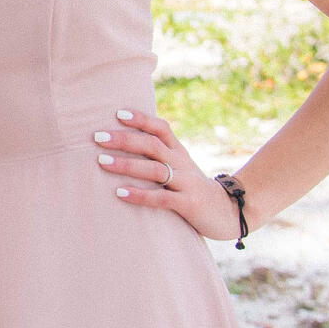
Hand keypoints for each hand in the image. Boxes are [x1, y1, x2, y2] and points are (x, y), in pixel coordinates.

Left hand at [93, 109, 242, 240]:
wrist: (232, 213)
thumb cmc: (194, 188)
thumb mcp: (180, 167)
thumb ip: (159, 155)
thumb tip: (123, 141)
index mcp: (179, 152)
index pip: (161, 129)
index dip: (141, 119)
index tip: (117, 114)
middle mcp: (182, 163)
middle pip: (152, 145)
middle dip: (124, 140)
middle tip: (97, 137)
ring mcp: (187, 183)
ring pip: (155, 169)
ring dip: (127, 165)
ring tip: (101, 162)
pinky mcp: (189, 204)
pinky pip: (162, 198)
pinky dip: (140, 194)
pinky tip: (120, 192)